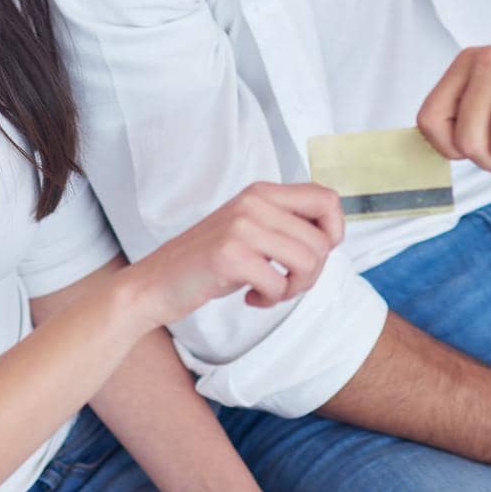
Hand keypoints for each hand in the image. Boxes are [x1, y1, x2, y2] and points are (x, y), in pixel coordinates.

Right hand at [127, 181, 345, 330]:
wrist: (156, 282)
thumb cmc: (211, 261)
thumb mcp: (251, 229)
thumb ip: (286, 223)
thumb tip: (333, 233)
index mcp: (262, 192)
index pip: (327, 198)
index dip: (334, 231)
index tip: (314, 254)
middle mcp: (253, 202)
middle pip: (322, 240)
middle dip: (312, 273)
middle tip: (285, 283)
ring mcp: (240, 226)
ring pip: (307, 261)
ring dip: (294, 288)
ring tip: (270, 290)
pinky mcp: (229, 255)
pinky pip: (278, 284)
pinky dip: (270, 299)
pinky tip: (250, 297)